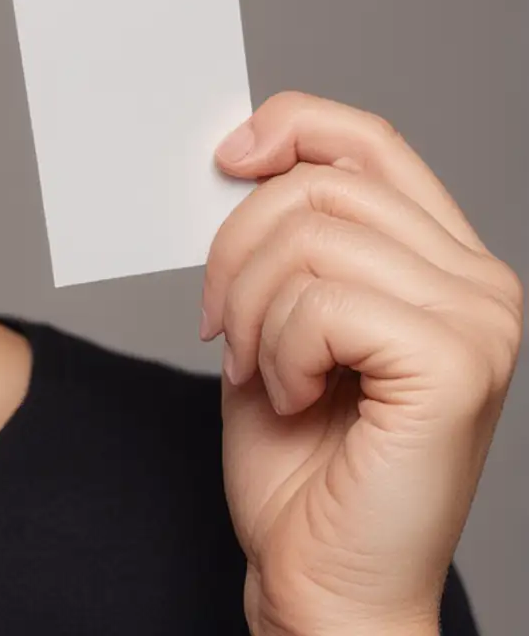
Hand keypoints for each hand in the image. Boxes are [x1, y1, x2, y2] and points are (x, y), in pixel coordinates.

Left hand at [200, 89, 520, 635]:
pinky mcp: (456, 365)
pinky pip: (323, 302)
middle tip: (223, 328)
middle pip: (321, 183)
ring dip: (252, 307)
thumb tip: (238, 150)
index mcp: (442, 263)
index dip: (290, 125)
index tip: (224, 158)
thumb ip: (281, 238)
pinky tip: (292, 398)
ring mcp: (479, 322)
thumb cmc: (300, 464)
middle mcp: (479, 284)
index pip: (368, 140)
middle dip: (237, 249)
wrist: (323, 578)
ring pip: (312, 237)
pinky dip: (278, 350)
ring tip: (262, 372)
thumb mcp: (275, 321)